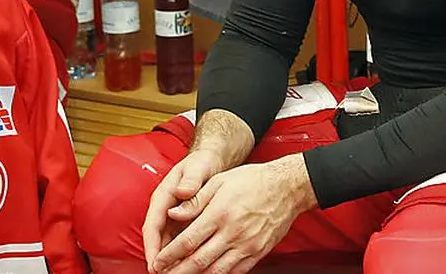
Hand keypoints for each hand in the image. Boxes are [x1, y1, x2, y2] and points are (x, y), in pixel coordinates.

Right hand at [142, 149, 224, 269]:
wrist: (210, 159)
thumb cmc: (202, 163)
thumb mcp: (196, 167)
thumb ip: (190, 179)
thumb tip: (182, 192)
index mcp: (163, 197)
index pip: (152, 226)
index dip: (152, 246)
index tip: (154, 264)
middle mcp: (165, 209)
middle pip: (157, 239)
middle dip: (159, 259)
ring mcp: (173, 216)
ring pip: (168, 242)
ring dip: (170, 259)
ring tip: (176, 273)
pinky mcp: (183, 221)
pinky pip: (180, 240)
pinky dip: (182, 252)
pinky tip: (190, 263)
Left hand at [149, 154, 317, 273]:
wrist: (288, 188)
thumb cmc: (253, 181)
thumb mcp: (220, 181)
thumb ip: (195, 200)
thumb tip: (172, 213)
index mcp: (220, 213)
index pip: (188, 241)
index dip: (169, 256)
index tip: (157, 262)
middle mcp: (233, 232)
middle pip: (198, 261)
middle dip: (177, 272)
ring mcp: (247, 245)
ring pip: (215, 271)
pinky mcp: (258, 252)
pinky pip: (235, 272)